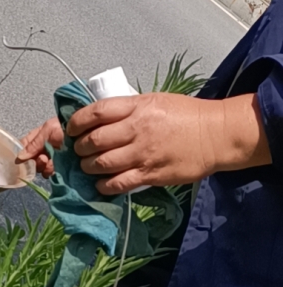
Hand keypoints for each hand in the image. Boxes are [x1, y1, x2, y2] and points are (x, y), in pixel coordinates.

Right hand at [16, 117, 63, 177]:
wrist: (87, 132)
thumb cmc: (66, 127)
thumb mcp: (48, 130)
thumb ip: (33, 144)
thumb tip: (18, 158)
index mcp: (38, 138)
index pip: (23, 148)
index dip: (21, 155)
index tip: (22, 160)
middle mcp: (43, 150)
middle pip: (31, 162)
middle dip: (36, 162)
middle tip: (43, 158)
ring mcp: (52, 159)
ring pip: (41, 170)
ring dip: (44, 167)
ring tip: (51, 161)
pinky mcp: (61, 168)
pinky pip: (52, 174)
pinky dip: (52, 172)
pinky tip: (57, 166)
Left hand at [67, 90, 270, 195]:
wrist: (216, 135)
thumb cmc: (186, 116)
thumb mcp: (155, 101)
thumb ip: (128, 109)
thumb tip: (100, 118)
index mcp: (137, 106)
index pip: (95, 112)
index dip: (76, 122)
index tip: (71, 129)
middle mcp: (137, 129)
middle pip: (94, 140)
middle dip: (79, 148)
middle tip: (79, 151)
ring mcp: (143, 153)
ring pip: (101, 163)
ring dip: (88, 167)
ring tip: (88, 167)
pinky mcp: (150, 174)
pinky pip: (118, 183)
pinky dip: (104, 185)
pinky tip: (101, 183)